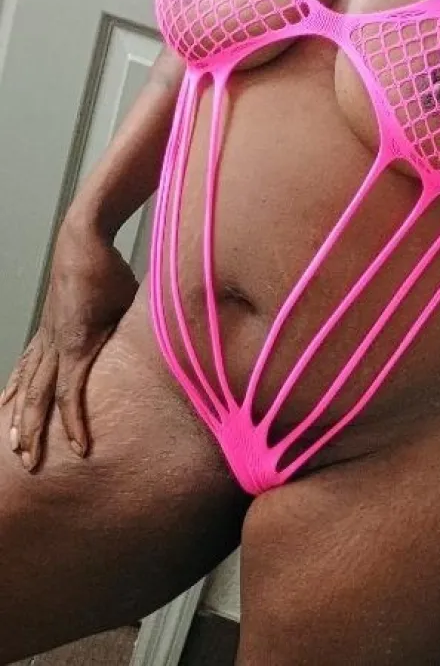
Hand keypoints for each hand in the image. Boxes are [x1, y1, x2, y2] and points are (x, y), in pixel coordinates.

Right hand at [1, 215, 137, 469]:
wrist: (81, 240)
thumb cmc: (111, 272)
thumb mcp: (131, 306)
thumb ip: (135, 337)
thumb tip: (159, 360)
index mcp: (76, 343)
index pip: (69, 394)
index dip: (73, 425)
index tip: (79, 452)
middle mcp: (54, 345)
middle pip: (37, 398)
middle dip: (33, 433)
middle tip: (29, 465)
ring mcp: (45, 336)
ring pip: (26, 384)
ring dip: (19, 417)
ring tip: (13, 446)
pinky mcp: (45, 328)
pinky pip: (26, 364)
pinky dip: (15, 385)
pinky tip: (7, 400)